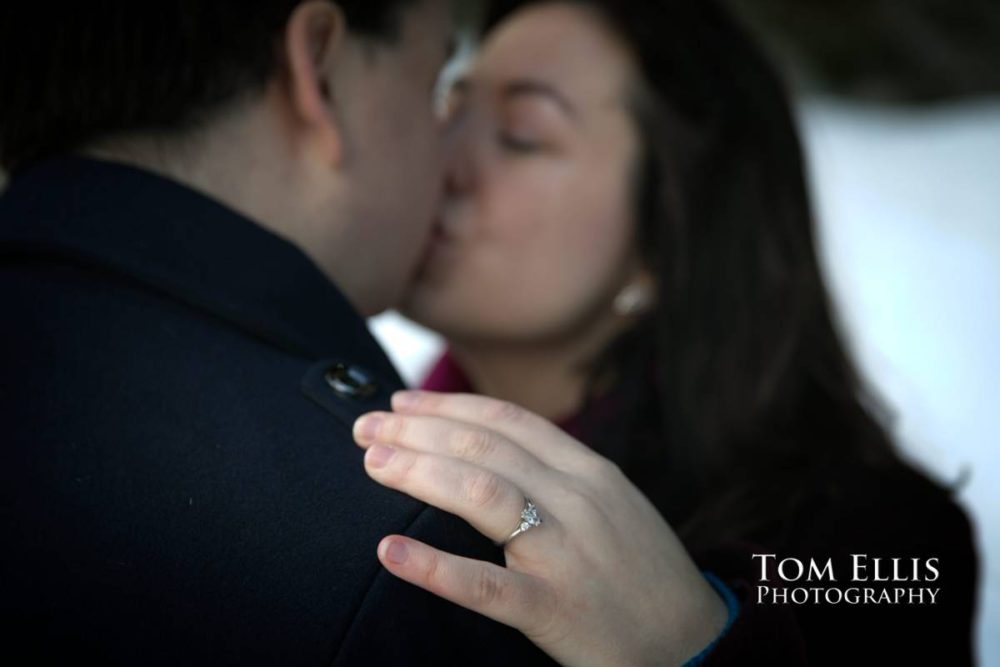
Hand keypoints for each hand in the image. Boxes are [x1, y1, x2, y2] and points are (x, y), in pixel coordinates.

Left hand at [352, 390, 728, 666]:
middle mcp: (578, 500)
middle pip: (485, 447)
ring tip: (371, 462)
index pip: (508, 421)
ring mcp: (566, 553)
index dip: (448, 405)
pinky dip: (433, 567)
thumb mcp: (612, 505)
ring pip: (482, 494)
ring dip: (418, 472)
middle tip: (366, 426)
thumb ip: (559, 474)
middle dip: (418, 430)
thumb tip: (491, 448)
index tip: (401, 400)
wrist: (693, 643)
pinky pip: (485, 586)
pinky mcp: (554, 609)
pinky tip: (390, 550)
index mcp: (590, 472)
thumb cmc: (642, 572)